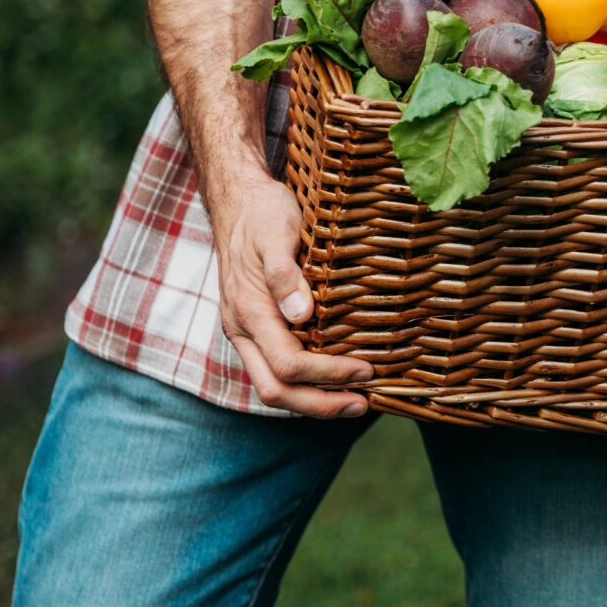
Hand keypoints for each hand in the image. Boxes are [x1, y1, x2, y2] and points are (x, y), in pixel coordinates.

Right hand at [210, 174, 372, 415]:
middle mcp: (242, 330)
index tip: (367, 369)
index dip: (329, 375)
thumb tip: (300, 316)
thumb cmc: (262, 214)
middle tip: (363, 404)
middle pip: (275, 390)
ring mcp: (247, 332)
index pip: (289, 364)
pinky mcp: (257, 328)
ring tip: (355, 400)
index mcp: (248, 312)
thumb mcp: (277, 232)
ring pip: (273, 385)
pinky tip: (336, 378)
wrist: (239, 201)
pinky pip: (277, 368)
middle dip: (320, 404)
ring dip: (314, 400)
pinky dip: (307, 383)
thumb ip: (284, 274)